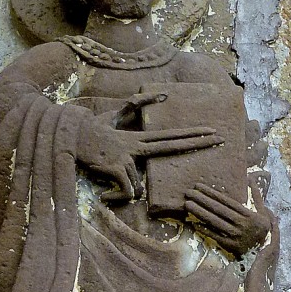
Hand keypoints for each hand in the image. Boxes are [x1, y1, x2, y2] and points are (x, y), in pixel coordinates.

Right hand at [76, 94, 223, 203]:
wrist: (70, 137)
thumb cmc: (93, 131)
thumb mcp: (114, 117)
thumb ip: (135, 104)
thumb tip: (159, 93)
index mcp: (138, 139)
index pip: (172, 137)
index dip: (193, 134)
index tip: (212, 132)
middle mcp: (136, 146)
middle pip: (173, 145)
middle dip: (198, 142)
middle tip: (220, 138)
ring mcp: (127, 157)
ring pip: (139, 187)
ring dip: (123, 193)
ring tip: (109, 188)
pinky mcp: (115, 168)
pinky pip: (127, 192)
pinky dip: (116, 198)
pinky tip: (106, 195)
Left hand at [185, 182, 270, 255]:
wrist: (265, 254)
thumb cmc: (263, 231)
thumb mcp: (264, 213)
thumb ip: (257, 196)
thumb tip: (251, 178)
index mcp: (249, 214)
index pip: (226, 201)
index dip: (211, 193)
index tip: (199, 186)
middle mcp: (242, 224)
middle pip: (218, 209)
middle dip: (202, 199)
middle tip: (188, 192)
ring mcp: (235, 236)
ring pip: (214, 221)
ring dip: (199, 212)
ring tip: (187, 204)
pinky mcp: (230, 246)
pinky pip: (215, 236)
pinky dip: (204, 229)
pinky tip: (194, 223)